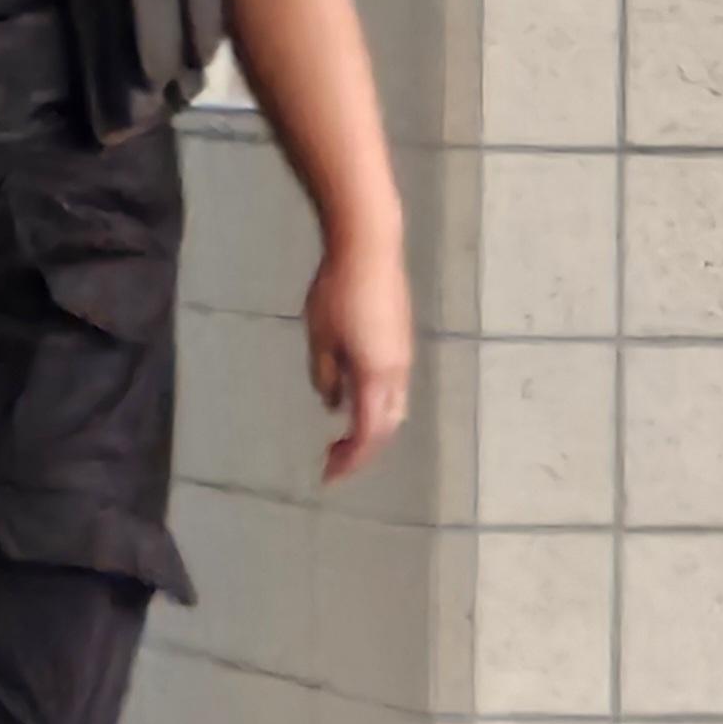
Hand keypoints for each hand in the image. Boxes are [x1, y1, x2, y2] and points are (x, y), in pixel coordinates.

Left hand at [306, 232, 412, 481]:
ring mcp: (403, 355)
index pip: (368, 434)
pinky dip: (378, 406)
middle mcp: (397, 371)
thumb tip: (333, 405)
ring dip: (373, 428)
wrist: (370, 248)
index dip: (351, 460)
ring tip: (344, 436)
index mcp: (375, 376)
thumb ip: (325, 377)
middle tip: (333, 458)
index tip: (328, 475)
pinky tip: (356, 399)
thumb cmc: (337, 291)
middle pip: (388, 426)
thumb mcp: (319, 338)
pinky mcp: (401, 339)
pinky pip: (395, 387)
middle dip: (363, 450)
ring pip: (395, 407)